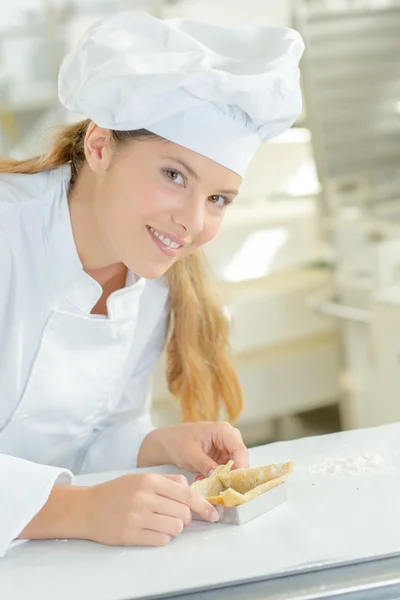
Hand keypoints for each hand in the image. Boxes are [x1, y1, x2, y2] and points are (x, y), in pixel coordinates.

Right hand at [82, 473, 219, 545]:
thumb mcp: (140, 478)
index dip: (203, 505)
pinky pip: (161, 540)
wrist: (86, 508)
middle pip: (183, 513)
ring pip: (175, 528)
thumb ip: (167, 481)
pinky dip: (163, 538)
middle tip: (177, 517)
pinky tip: (153, 531)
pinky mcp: (131, 535)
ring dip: (175, 528)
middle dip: (186, 518)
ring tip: (163, 523)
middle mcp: (144, 497)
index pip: (186, 493)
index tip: (213, 513)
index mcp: (149, 481)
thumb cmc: (116, 492)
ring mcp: (137, 517)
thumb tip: (191, 490)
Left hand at [138, 422, 248, 476]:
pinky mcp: (222, 456)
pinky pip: (227, 469)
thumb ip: (204, 463)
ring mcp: (227, 446)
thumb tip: (216, 475)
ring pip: (235, 466)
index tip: (232, 482)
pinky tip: (204, 478)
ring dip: (224, 477)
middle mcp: (229, 437)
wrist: (168, 442)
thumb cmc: (177, 441)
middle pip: (241, 459)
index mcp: (223, 430)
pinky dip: (218, 476)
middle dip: (232, 475)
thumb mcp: (189, 453)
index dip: (240, 466)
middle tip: (222, 488)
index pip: (240, 449)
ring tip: (208, 483)